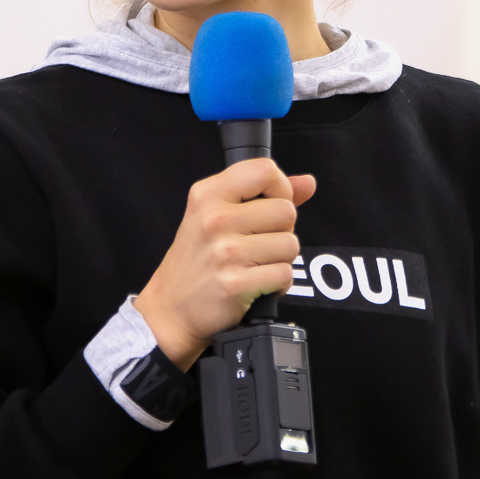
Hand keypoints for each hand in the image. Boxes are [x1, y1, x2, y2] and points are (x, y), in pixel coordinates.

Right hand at [133, 158, 315, 370]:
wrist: (171, 308)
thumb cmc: (197, 259)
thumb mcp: (217, 214)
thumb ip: (262, 194)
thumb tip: (308, 183)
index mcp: (208, 194)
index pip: (265, 170)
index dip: (280, 188)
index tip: (271, 205)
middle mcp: (214, 219)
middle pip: (286, 211)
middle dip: (281, 231)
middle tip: (257, 244)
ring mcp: (224, 252)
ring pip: (290, 245)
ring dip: (280, 260)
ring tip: (254, 265)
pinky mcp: (234, 283)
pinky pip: (284, 275)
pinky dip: (277, 284)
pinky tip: (256, 284)